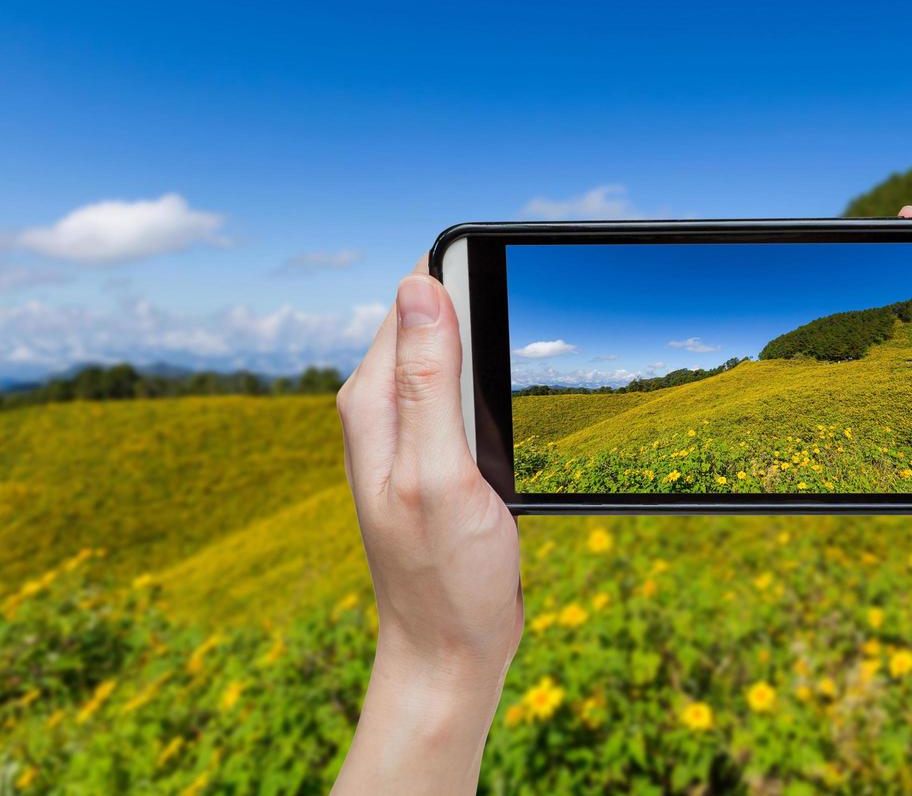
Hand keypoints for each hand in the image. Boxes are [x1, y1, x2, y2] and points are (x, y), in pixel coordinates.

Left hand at [333, 258, 522, 794]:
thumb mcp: (441, 472)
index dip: (463, 276)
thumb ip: (430, 380)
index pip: (412, 297)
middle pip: (434, 319)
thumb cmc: (445, 572)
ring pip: (454, 355)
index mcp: (373, 402)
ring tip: (525, 377)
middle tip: (525, 340)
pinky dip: (495, 389)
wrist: (449, 648)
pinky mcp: (437, 453)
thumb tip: (420, 284)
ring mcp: (409, 431)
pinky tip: (519, 409)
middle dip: (481, 309)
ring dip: (492, 351)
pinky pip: (465, 394)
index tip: (510, 286)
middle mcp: (382, 409)